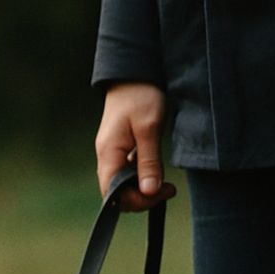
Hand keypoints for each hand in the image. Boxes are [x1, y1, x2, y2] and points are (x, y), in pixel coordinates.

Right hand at [96, 82, 177, 211]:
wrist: (134, 73)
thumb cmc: (141, 95)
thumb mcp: (149, 128)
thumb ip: (149, 162)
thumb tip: (149, 191)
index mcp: (109, 154)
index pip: (114, 194)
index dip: (137, 201)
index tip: (162, 192)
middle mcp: (106, 158)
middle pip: (117, 194)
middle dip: (142, 198)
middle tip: (168, 189)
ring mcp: (113, 154)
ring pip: (123, 185)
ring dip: (143, 189)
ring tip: (166, 184)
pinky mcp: (121, 150)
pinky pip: (127, 173)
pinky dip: (141, 178)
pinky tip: (156, 171)